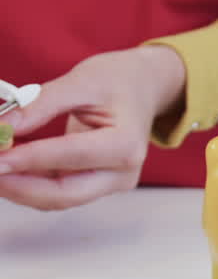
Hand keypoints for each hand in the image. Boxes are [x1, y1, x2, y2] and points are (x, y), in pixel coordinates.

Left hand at [0, 46, 185, 210]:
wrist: (144, 89)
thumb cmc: (118, 81)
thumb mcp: (80, 81)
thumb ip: (40, 104)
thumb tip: (3, 127)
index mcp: (126, 145)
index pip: (71, 156)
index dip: (28, 159)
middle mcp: (123, 173)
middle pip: (65, 193)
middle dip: (19, 186)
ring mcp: (111, 183)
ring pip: (58, 198)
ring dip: (20, 188)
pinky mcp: (97, 184)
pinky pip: (58, 191)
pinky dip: (29, 183)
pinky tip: (7, 169)